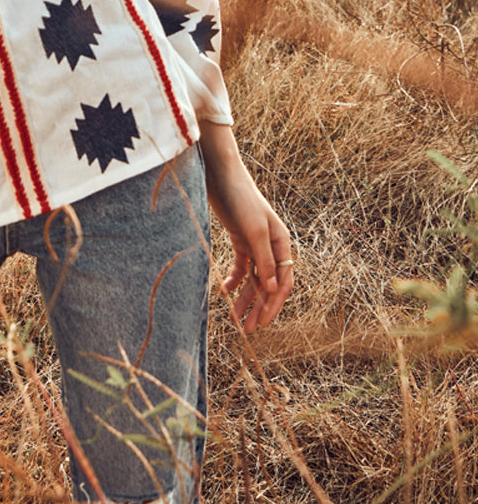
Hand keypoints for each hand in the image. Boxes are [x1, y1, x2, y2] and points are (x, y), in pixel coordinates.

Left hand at [198, 121, 292, 332]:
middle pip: (269, 283)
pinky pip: (241, 268)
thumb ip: (264, 260)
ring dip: (245, 298)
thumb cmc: (241, 198)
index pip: (284, 281)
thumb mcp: (254, 230)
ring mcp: (255, 243)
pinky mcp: (240, 239)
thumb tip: (274, 290)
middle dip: (259, 307)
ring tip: (234, 318)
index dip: (274, 304)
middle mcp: (272, 245)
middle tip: (248, 329)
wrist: (219, 175)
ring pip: (254, 279)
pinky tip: (225, 293)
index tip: (263, 323)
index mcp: (282, 242)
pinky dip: (234, 281)